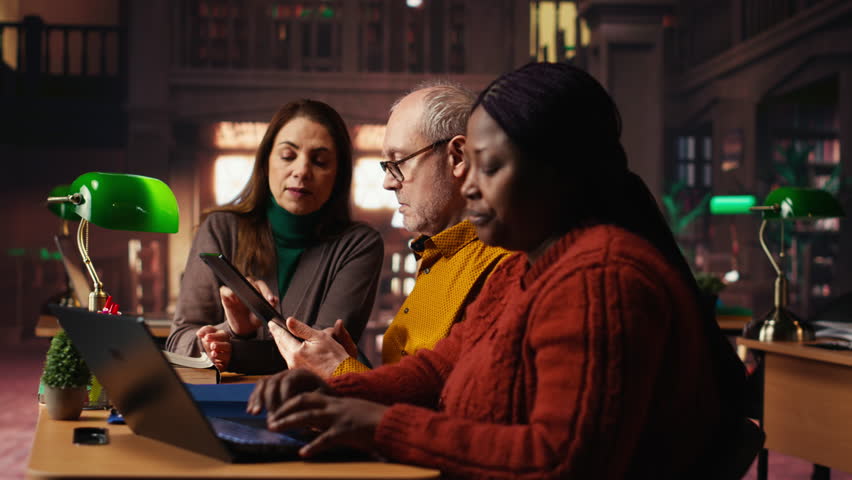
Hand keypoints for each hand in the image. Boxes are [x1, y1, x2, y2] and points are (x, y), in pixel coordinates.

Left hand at [196, 326, 230, 370]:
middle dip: (220, 346)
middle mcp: (226, 346)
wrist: (209, 351)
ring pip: (226, 356)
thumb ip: (205, 331)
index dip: (214, 336)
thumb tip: (199, 334)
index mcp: (223, 337)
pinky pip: (223, 366)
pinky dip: (220, 366)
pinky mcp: (223, 365)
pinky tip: (216, 365)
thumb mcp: (208, 333)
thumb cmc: (210, 340)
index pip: (222, 335)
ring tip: (213, 354)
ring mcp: (225, 356)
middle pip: (227, 346)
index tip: (206, 337)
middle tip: (212, 346)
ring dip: (220, 355)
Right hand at [219, 278, 276, 336]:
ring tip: (246, 298)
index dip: (267, 291)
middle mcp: (246, 288)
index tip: (270, 300)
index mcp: (257, 290)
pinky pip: (225, 290)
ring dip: (241, 289)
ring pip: (237, 283)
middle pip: (249, 281)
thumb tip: (275, 299)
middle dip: (255, 289)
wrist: (244, 328)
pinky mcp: (226, 297)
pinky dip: (229, 293)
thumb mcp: (264, 315)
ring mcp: (236, 292)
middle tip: (259, 299)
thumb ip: (271, 307)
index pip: (261, 285)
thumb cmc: (255, 318)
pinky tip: (235, 300)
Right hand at [247, 368, 335, 415]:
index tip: (282, 411)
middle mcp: (287, 373)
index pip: (288, 381)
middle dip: (269, 400)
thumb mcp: (321, 399)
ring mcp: (278, 378)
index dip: (283, 396)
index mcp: (301, 374)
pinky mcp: (272, 387)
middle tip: (270, 416)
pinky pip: (259, 389)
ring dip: (257, 399)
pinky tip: (251, 412)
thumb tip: (295, 413)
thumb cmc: (324, 400)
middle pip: (273, 382)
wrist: (322, 399)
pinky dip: (254, 399)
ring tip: (255, 413)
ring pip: (263, 384)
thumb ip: (309, 403)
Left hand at [267, 393, 387, 456]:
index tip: (276, 410)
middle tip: (270, 420)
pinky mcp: (347, 431)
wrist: (391, 422)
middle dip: (284, 410)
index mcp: (335, 402)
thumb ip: (334, 417)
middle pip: (303, 402)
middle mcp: (335, 406)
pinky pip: (326, 438)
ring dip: (289, 422)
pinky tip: (303, 453)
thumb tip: (316, 426)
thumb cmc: (373, 420)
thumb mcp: (350, 414)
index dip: (289, 402)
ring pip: (308, 416)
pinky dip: (313, 446)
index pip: (307, 396)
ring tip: (274, 428)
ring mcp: (340, 417)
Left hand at [269, 317, 355, 377]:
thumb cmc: (335, 358)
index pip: (282, 337)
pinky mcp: (301, 375)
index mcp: (295, 352)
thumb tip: (289, 321)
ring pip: (286, 355)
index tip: (271, 323)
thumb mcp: (320, 337)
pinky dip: (290, 354)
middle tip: (274, 329)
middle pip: (281, 347)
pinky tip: (293, 351)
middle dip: (278, 337)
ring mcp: (296, 370)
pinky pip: (292, 361)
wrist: (343, 376)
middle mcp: (292, 363)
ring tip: (282, 338)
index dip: (276, 329)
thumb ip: (302, 329)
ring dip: (284, 345)